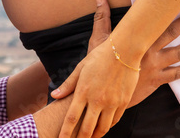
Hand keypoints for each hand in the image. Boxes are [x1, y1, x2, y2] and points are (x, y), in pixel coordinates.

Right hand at [51, 0, 179, 137]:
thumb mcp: (98, 40)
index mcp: (136, 39)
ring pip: (177, 54)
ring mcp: (154, 66)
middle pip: (169, 34)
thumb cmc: (101, 65)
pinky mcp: (156, 80)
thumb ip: (102, 18)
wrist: (104, 92)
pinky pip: (174, 75)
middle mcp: (148, 50)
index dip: (164, 12)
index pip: (153, 21)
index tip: (174, 3)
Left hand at [51, 0, 138, 137]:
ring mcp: (112, 102)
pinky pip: (115, 120)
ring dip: (95, 136)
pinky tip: (103, 127)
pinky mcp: (124, 102)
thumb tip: (54, 96)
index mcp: (83, 91)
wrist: (124, 50)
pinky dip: (108, 126)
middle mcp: (97, 100)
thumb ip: (68, 84)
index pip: (72, 118)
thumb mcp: (80, 68)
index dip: (65, 132)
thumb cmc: (100, 56)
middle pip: (87, 128)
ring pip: (103, 128)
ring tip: (89, 137)